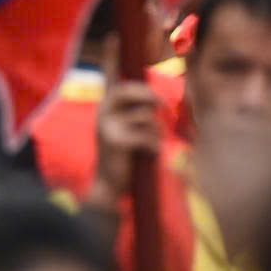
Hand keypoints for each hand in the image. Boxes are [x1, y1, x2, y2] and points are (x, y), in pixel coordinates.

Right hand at [89, 79, 163, 209]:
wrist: (109, 183)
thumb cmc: (124, 154)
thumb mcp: (123, 127)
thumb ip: (133, 111)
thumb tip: (156, 97)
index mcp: (104, 106)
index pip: (123, 86)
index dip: (142, 87)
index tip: (157, 97)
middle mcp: (103, 112)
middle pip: (132, 93)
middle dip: (153, 98)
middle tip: (166, 108)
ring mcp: (108, 126)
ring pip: (145, 117)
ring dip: (156, 130)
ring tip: (153, 142)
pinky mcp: (117, 142)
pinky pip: (146, 136)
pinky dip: (154, 146)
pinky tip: (152, 153)